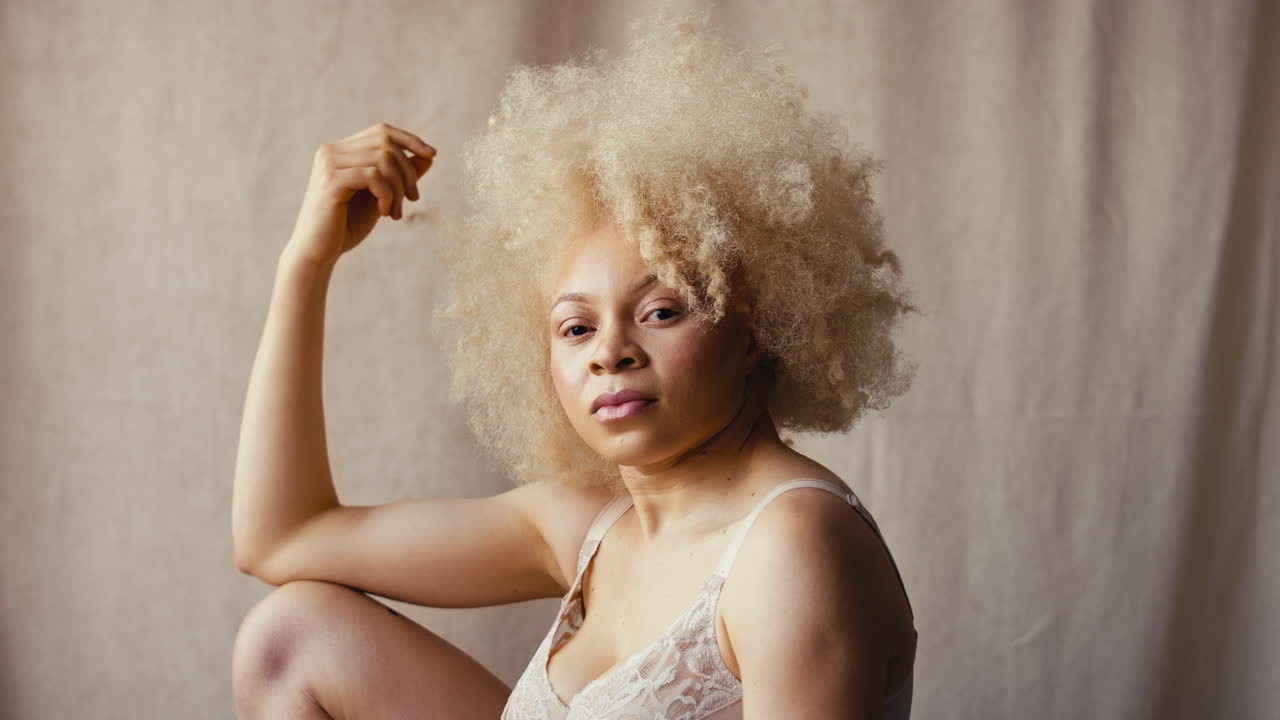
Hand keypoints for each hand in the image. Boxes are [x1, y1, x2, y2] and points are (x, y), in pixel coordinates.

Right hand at [284, 122, 435, 267]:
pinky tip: (384, 213)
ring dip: (399, 188)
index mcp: (341, 151)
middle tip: (412, 199)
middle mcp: (331, 151)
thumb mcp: (381, 197)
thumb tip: (429, 156)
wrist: (318, 252)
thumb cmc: (346, 226)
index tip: (431, 154)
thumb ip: (400, 176)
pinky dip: (387, 194)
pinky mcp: (330, 180)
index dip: (409, 139)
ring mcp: (329, 164)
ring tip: (395, 213)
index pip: (381, 131)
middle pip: (386, 143)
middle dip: (408, 171)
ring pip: (383, 159)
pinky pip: (374, 175)